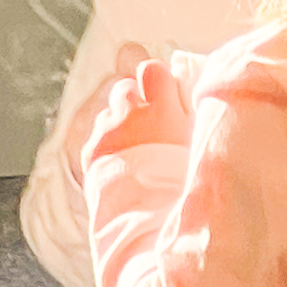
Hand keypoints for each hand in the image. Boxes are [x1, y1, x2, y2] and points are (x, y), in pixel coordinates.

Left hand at [82, 53, 193, 172]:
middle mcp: (130, 114)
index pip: (153, 69)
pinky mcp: (90, 150)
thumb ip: (186, 115)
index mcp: (162, 109)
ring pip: (108, 111)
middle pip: (125, 87)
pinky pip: (97, 134)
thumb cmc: (183, 183)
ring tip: (134, 146)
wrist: (146, 217)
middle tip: (148, 122)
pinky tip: (120, 161)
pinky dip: (106, 142)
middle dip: (134, 100)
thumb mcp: (197, 143)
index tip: (164, 93)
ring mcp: (106, 131)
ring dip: (119, 122)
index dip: (157, 80)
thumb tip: (183, 96)